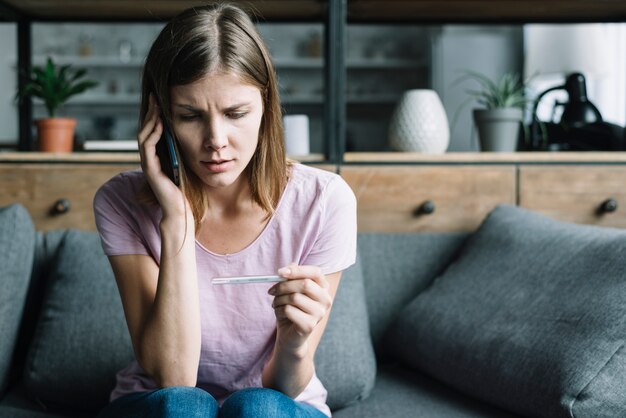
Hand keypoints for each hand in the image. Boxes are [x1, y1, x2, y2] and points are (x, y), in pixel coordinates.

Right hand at [138, 95, 187, 218]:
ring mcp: (148, 164)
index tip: (161, 100)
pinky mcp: (150, 170)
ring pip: (144, 136)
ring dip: (151, 120)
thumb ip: (182, 150)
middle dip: (150, 113)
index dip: (154, 116)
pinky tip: (161, 124)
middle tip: (154, 96)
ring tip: (157, 106)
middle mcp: (149, 159)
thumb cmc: (185, 190)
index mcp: (156, 156)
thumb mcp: (185, 164)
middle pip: (145, 130)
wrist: (181, 210)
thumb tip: (191, 132)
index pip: (151, 131)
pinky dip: (154, 134)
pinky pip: (148, 147)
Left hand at [269, 265, 331, 354]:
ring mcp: (319, 313)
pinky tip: (280, 314)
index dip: (298, 270)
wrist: (290, 336)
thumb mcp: (291, 291)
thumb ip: (292, 277)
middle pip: (304, 284)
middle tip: (271, 290)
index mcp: (323, 288)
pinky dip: (279, 310)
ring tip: (276, 304)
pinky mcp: (309, 325)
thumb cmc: (291, 310)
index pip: (316, 272)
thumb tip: (288, 267)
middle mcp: (325, 300)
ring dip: (279, 300)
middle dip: (283, 285)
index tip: (279, 272)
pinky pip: (289, 310)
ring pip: (294, 297)